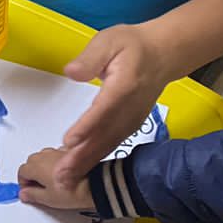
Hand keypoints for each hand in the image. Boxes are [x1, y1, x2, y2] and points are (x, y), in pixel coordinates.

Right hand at [17, 147, 96, 210]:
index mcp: (35, 166)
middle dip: (32, 174)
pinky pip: (57, 156)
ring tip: (52, 181)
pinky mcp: (70, 152)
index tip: (28, 191)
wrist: (95, 184)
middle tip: (38, 187)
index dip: (23, 183)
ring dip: (43, 167)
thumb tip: (24, 194)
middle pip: (31, 162)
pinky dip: (56, 163)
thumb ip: (32, 195)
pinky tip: (63, 174)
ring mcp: (58, 152)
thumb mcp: (48, 199)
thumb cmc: (73, 190)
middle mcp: (44, 156)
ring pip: (44, 158)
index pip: (21, 172)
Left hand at [58, 23, 177, 182]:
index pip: (104, 109)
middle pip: (104, 135)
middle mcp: (130, 108)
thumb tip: (72, 72)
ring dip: (86, 164)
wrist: (162, 55)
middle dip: (81, 157)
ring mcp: (132, 120)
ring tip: (66, 181)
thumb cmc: (132, 46)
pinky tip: (79, 170)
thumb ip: (91, 57)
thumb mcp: (110, 40)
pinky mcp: (130, 126)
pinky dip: (95, 160)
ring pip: (107, 145)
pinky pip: (111, 145)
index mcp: (124, 85)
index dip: (87, 126)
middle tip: (61, 176)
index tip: (69, 141)